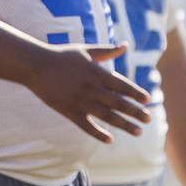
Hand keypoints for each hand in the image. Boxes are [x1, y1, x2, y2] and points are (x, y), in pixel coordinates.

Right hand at [28, 42, 151, 142]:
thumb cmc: (62, 56)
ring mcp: (81, 101)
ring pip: (107, 116)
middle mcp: (92, 88)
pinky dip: (98, 133)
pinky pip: (86, 126)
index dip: (135, 93)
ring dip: (124, 125)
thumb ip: (108, 51)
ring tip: (138, 131)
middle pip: (119, 103)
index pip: (122, 85)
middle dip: (135, 112)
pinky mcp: (69, 111)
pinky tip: (110, 140)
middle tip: (149, 119)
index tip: (147, 100)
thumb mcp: (87, 50)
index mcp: (97, 72)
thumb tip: (126, 45)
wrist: (36, 66)